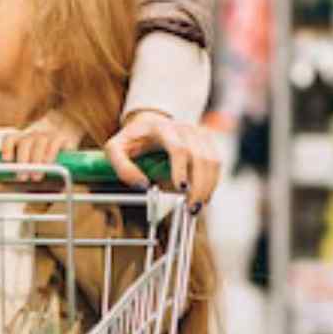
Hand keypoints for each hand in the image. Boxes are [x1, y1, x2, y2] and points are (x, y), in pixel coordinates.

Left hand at [0, 130, 79, 181]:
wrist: (67, 172)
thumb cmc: (41, 176)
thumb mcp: (23, 182)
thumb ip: (5, 184)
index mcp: (20, 143)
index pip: (10, 139)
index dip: (6, 148)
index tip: (6, 161)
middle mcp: (32, 137)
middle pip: (24, 142)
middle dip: (22, 159)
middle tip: (22, 177)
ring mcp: (48, 136)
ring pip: (39, 141)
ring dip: (36, 160)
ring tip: (36, 177)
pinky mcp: (62, 139)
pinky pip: (54, 143)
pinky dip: (50, 155)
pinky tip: (49, 166)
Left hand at [104, 110, 220, 211]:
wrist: (148, 125)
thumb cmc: (131, 140)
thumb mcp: (115, 150)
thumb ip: (122, 168)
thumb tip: (142, 185)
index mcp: (161, 128)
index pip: (178, 149)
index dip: (182, 169)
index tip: (181, 189)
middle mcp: (184, 128)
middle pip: (200, 157)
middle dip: (199, 186)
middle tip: (191, 208)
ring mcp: (198, 133)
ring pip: (213, 161)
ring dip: (208, 186)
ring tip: (197, 206)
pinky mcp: (207, 141)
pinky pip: (217, 163)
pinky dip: (212, 182)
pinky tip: (202, 196)